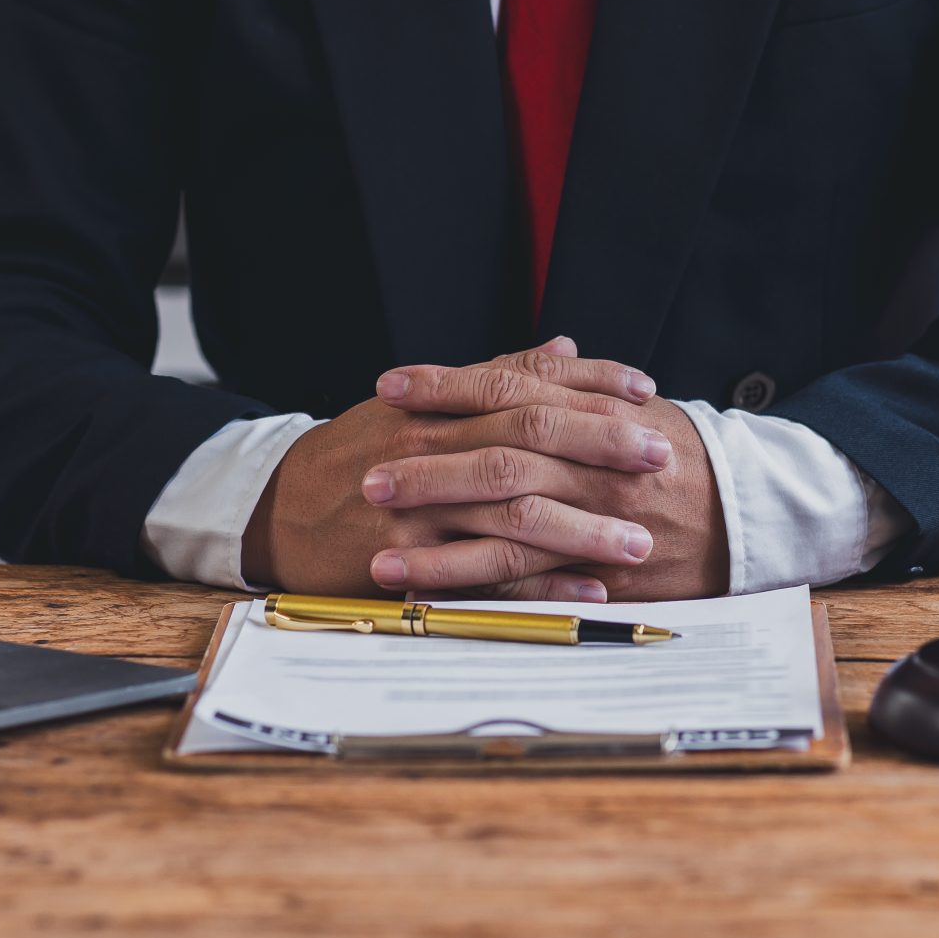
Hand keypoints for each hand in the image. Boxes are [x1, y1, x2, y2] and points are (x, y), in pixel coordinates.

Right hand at [241, 341, 670, 599]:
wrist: (277, 510)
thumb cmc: (356, 454)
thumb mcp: (416, 406)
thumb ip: (492, 377)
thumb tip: (564, 347)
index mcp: (439, 405)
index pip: (524, 381)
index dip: (588, 384)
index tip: (643, 391)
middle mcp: (431, 447)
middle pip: (528, 438)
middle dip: (600, 448)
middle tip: (661, 458)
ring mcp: (419, 507)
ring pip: (513, 513)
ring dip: (582, 529)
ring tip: (639, 542)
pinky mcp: (407, 561)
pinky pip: (484, 578)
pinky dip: (540, 586)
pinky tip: (587, 590)